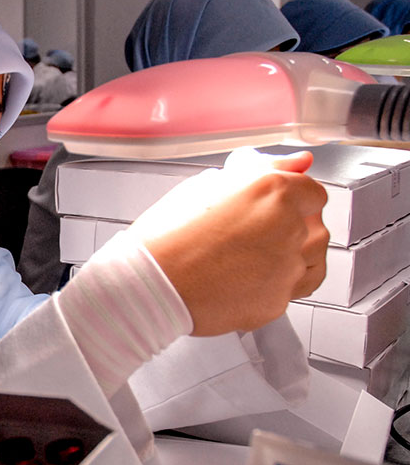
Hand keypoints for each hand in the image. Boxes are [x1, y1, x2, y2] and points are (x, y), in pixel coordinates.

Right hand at [130, 148, 328, 335]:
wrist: (149, 284)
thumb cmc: (167, 236)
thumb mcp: (208, 186)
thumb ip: (264, 171)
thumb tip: (298, 163)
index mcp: (274, 191)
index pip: (312, 192)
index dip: (290, 200)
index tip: (271, 208)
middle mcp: (289, 228)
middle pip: (315, 227)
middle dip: (291, 229)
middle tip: (249, 235)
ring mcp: (287, 268)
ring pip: (309, 261)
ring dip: (289, 257)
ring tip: (248, 259)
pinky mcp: (278, 302)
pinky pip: (289, 291)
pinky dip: (273, 286)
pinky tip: (244, 279)